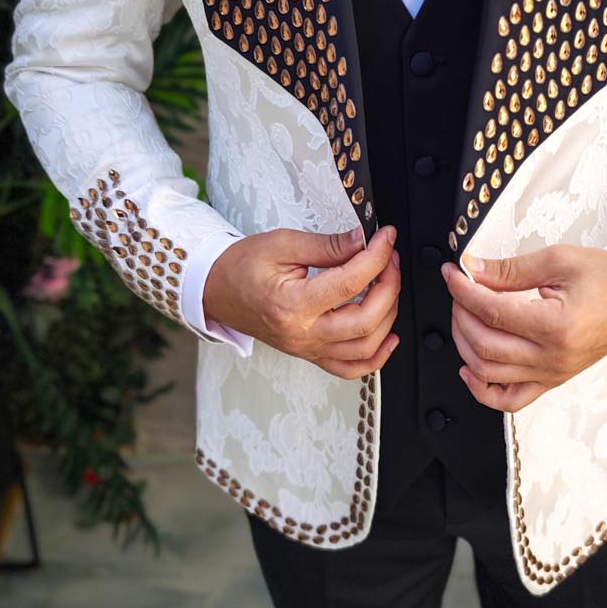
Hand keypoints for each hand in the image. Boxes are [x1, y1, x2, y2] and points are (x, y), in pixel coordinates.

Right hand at [205, 224, 400, 377]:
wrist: (216, 290)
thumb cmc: (242, 267)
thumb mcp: (282, 244)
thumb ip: (327, 245)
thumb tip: (363, 242)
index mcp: (292, 304)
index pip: (350, 282)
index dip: (377, 256)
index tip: (386, 238)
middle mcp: (302, 334)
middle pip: (365, 320)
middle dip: (389, 286)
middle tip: (389, 259)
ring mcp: (307, 349)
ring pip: (365, 347)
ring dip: (388, 316)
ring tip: (389, 286)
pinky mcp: (310, 354)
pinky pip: (351, 369)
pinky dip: (376, 357)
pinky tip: (388, 336)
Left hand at [440, 245, 606, 412]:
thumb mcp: (558, 260)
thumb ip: (509, 270)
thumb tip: (471, 270)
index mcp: (556, 325)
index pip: (491, 312)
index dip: (463, 290)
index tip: (453, 273)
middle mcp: (553, 357)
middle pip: (484, 344)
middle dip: (460, 314)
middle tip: (459, 290)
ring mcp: (552, 374)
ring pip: (488, 372)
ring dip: (464, 344)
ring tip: (464, 316)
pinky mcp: (552, 381)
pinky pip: (509, 400)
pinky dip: (482, 389)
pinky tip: (470, 368)